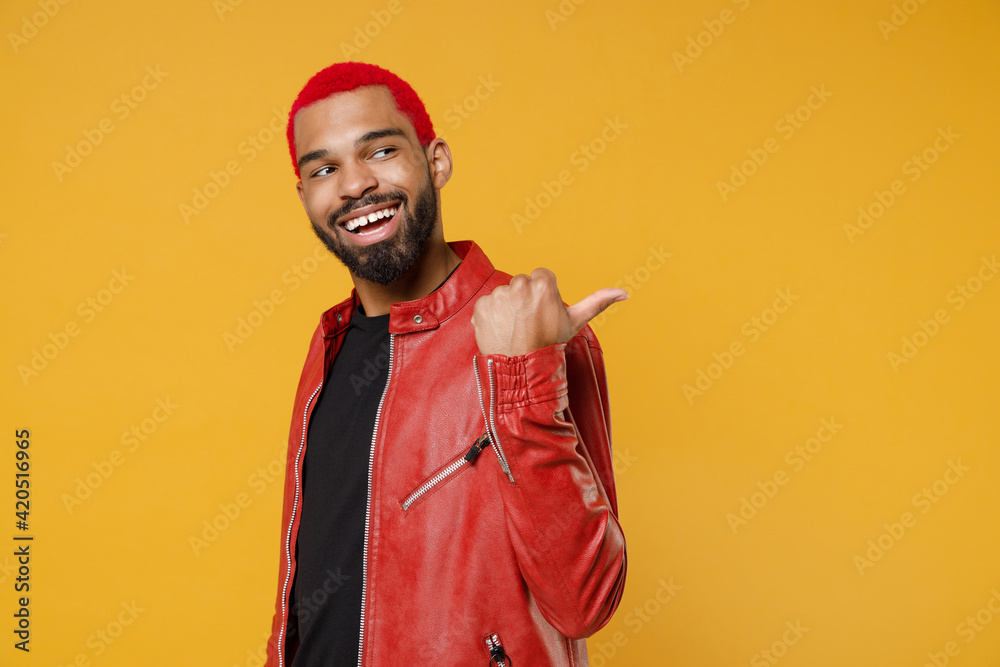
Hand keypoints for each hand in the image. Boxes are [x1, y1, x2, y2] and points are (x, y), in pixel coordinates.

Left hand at [472, 268, 627, 355]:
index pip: (541, 277)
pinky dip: (491, 317)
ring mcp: (498, 296)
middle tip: (530, 323)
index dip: (543, 296)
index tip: (543, 313)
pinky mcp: (481, 307)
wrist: (522, 371)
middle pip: (522, 283)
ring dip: (508, 308)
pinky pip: (486, 305)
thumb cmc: (550, 344)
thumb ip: (598, 302)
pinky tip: (502, 331)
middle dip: (525, 299)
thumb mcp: (575, 322)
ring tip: (516, 329)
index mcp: (543, 284)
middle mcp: (519, 285)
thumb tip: (625, 292)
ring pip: (504, 294)